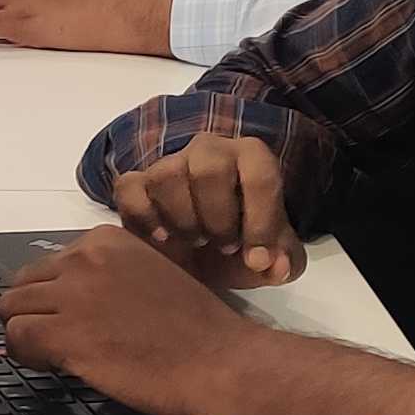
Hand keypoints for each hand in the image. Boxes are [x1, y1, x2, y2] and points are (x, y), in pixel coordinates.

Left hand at [0, 225, 263, 414]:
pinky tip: (52, 364)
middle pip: (25, 284)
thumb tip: (72, 298)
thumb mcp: (151, 274)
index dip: (54, 296)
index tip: (72, 317)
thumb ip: (110, 276)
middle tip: (57, 339)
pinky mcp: (66, 333)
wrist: (220, 359)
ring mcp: (73, 295)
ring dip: (27, 333)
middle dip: (36, 312)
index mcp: (106, 240)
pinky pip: (16, 338)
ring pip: (12, 309)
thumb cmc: (197, 328)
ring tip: (54, 355)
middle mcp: (84, 259)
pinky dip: (25, 354)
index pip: (50, 263)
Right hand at [107, 131, 302, 283]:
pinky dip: (143, 217)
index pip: (260, 176)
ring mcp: (169, 162)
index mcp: (252, 158)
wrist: (199, 253)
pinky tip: (161, 239)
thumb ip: (285, 261)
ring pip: (167, 176)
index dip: (261, 222)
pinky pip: (130, 188)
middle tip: (223, 246)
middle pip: (210, 170)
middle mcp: (210, 150)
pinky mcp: (136, 182)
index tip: (256, 259)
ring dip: (182, 220)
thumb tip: (274, 265)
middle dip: (218, 219)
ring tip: (194, 242)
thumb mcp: (272, 257)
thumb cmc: (240, 246)